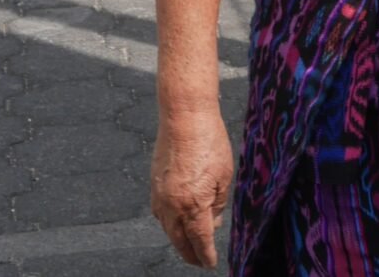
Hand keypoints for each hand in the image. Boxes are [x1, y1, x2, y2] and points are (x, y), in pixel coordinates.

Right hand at [151, 108, 234, 266]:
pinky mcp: (154, 184)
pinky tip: (176, 223)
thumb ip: (218, 204)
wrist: (184, 117)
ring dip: (178, 240)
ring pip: (167, 228)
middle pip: (179, 240)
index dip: (205, 254)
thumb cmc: (209, 142)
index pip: (199, 240)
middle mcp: (172, 205)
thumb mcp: (224, 176)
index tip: (210, 264)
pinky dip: (169, 223)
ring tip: (189, 246)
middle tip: (199, 261)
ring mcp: (159, 195)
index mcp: (192, 205)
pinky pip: (160, 213)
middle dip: (190, 254)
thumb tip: (213, 223)